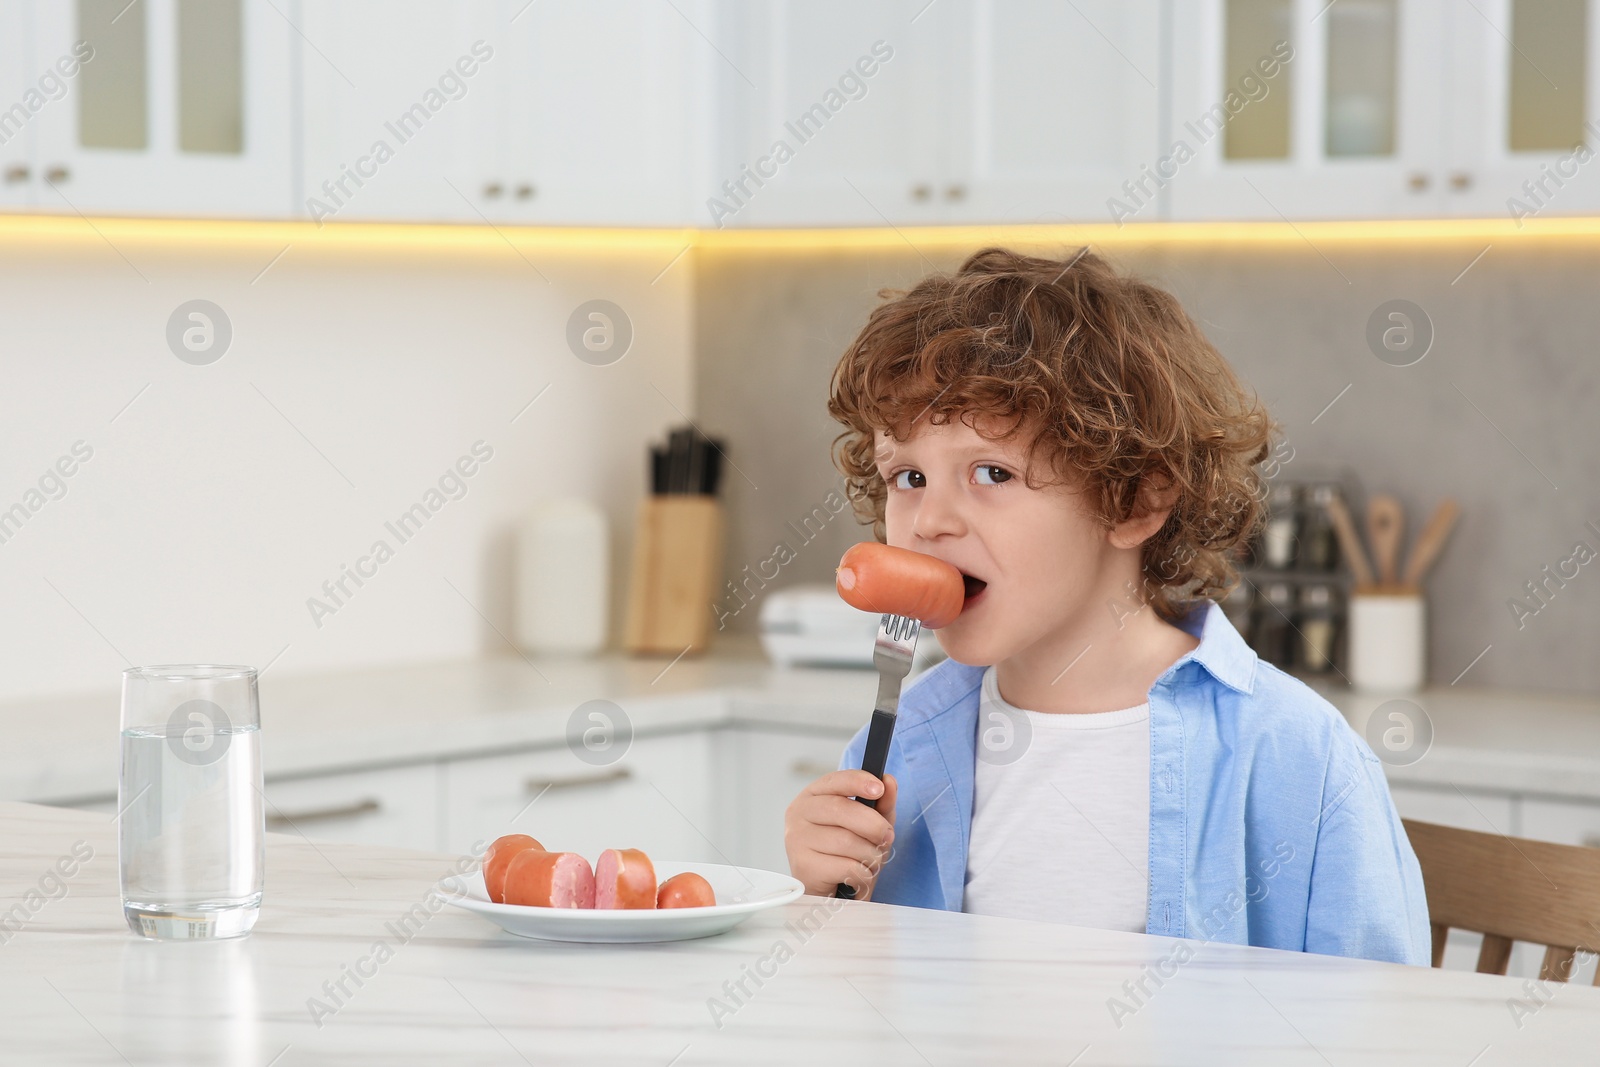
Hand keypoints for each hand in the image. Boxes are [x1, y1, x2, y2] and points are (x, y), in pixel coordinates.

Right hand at [784, 770, 897, 899]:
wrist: (827, 893)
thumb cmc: (845, 854)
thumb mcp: (867, 826)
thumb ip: (880, 804)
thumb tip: (890, 781)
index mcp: (812, 797)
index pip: (835, 781)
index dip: (858, 781)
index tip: (879, 788)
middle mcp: (798, 814)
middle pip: (843, 810)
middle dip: (874, 826)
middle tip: (887, 838)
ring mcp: (797, 840)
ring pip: (848, 841)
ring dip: (871, 855)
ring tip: (868, 863)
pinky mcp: (804, 867)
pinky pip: (848, 867)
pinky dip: (863, 875)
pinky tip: (857, 878)